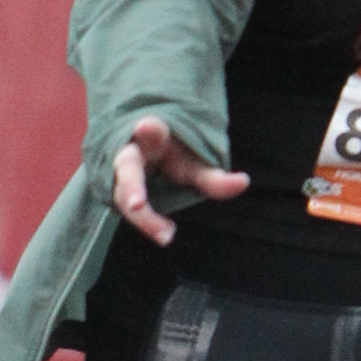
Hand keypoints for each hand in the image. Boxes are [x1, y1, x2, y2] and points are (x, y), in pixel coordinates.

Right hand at [110, 114, 248, 245]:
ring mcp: (118, 177)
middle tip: (136, 204)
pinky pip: (127, 210)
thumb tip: (244, 182)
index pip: (149, 131)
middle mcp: (130, 155)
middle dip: (130, 185)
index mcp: (152, 139)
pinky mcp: (115, 195)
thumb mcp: (194, 165)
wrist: (145, 160)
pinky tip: (165, 235)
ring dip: (143, 217)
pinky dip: (147, 223)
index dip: (148, 131)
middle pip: (126, 169)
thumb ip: (215, 178)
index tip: (145, 126)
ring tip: (166, 235)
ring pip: (122, 196)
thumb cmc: (171, 160)